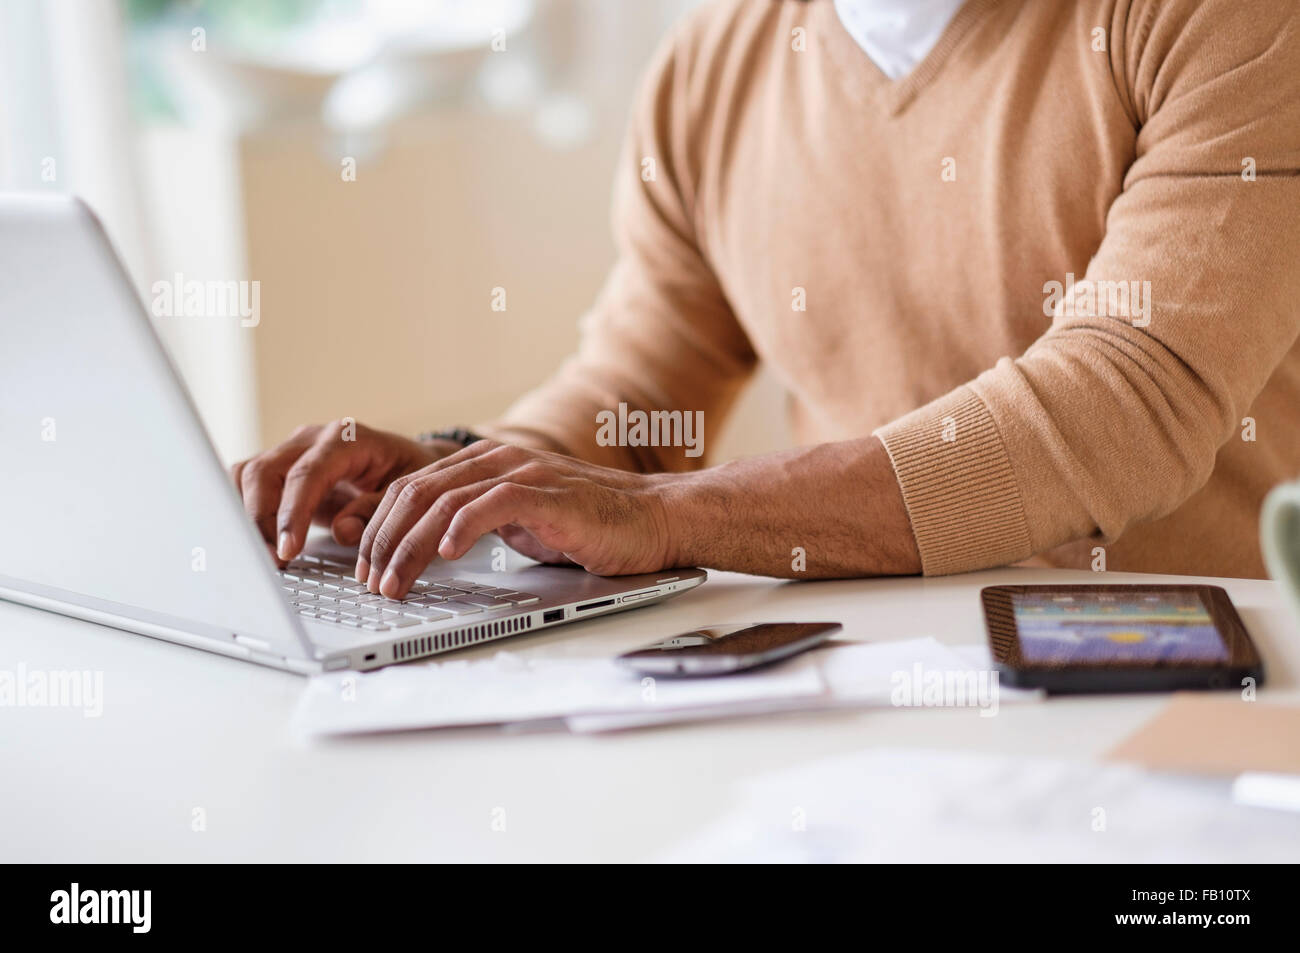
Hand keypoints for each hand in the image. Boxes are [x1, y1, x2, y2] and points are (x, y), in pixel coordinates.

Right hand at [230, 420, 450, 563]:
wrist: (406, 462)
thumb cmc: (409, 477)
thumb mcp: (407, 493)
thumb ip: (376, 511)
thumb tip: (344, 530)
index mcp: (347, 439)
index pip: (308, 473)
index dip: (294, 513)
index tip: (289, 550)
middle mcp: (312, 439)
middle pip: (266, 471)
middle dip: (261, 519)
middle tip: (274, 561)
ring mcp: (292, 451)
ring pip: (248, 475)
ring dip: (248, 517)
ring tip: (267, 556)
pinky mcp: (280, 468)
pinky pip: (246, 483)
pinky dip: (244, 511)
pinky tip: (256, 541)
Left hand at [356, 440, 676, 597]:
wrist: (653, 519)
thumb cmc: (592, 525)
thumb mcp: (520, 523)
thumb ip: (479, 523)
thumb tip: (430, 550)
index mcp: (483, 466)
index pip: (411, 489)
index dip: (379, 528)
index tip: (366, 567)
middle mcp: (496, 462)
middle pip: (416, 494)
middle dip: (384, 542)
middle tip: (371, 582)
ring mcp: (522, 474)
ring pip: (444, 502)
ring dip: (410, 546)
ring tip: (395, 581)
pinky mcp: (547, 494)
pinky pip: (491, 504)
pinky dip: (461, 528)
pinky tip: (445, 554)